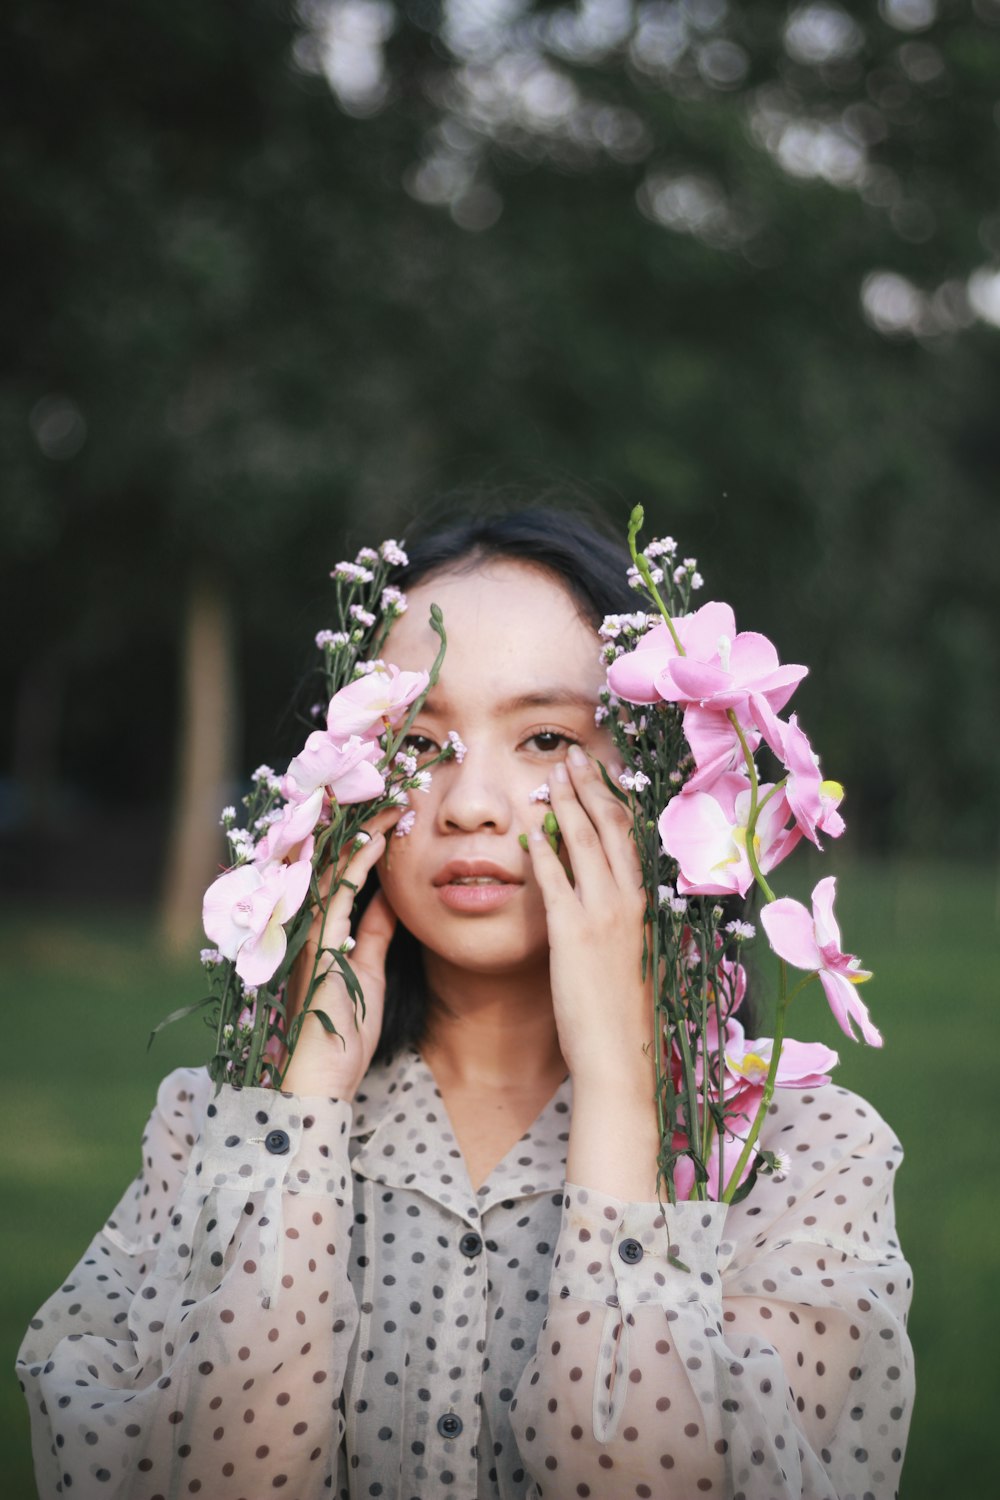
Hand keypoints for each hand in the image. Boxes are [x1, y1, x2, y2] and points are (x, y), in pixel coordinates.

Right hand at [280, 808, 399, 1099]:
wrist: (317, 1082)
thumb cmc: (341, 1036)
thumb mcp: (367, 971)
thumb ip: (375, 932)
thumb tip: (391, 894)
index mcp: (316, 927)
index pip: (338, 867)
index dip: (361, 833)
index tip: (389, 803)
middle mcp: (303, 921)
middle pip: (329, 856)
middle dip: (357, 818)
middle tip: (387, 783)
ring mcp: (305, 931)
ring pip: (330, 863)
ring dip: (360, 828)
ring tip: (388, 795)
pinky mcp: (316, 945)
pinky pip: (338, 892)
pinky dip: (358, 861)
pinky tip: (377, 836)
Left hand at [527, 745, 652, 1091]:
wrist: (620, 1056)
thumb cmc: (626, 1014)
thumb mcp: (635, 955)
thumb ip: (624, 920)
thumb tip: (612, 895)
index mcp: (648, 904)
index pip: (632, 837)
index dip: (613, 800)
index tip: (598, 774)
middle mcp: (630, 900)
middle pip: (610, 826)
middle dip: (589, 786)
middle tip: (571, 756)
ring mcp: (601, 914)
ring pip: (583, 842)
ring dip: (566, 803)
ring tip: (551, 776)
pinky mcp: (571, 933)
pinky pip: (554, 879)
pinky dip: (542, 850)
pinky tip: (529, 829)